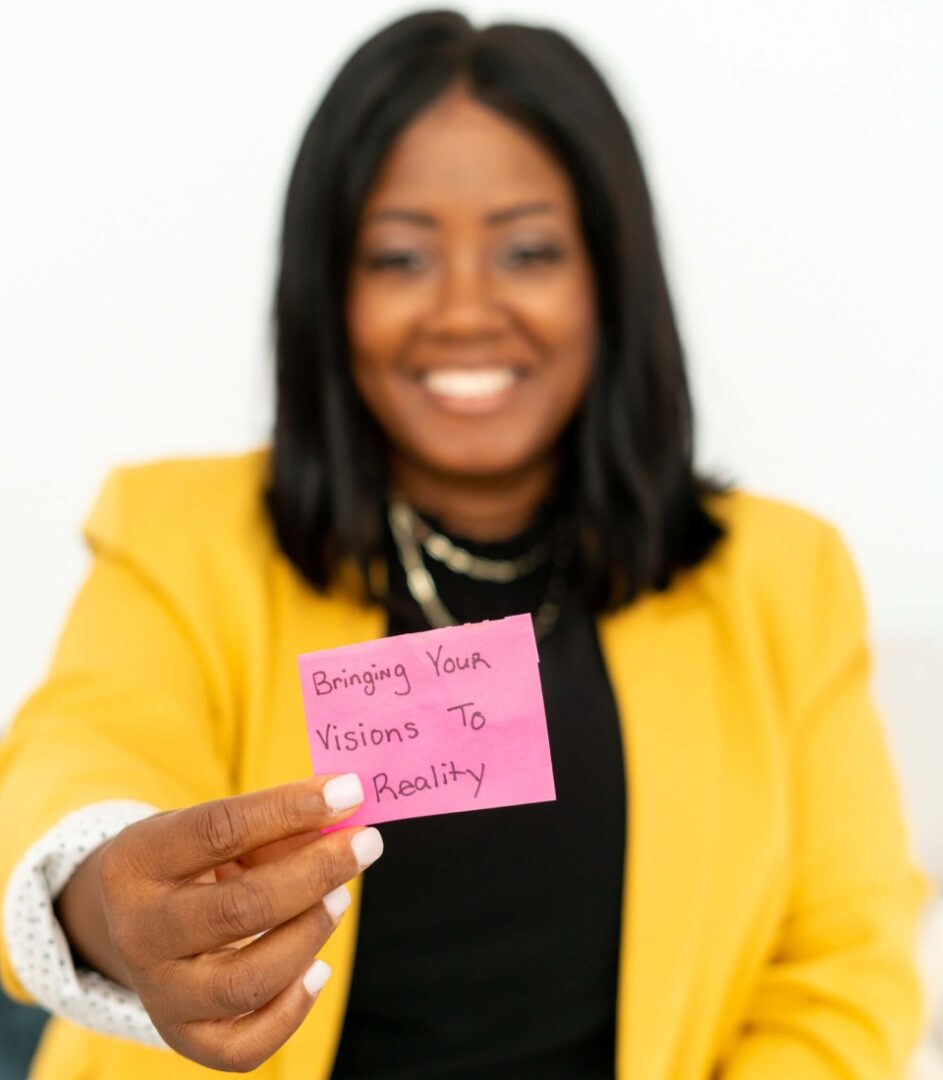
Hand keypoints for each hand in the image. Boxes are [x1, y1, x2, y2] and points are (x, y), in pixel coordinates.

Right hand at [57, 774, 381, 1070]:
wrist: (131, 919)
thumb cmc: (193, 860)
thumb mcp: (215, 827)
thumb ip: (275, 827)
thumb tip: (342, 826)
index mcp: (138, 861)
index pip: (219, 830)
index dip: (290, 808)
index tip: (349, 791)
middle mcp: (139, 931)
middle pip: (239, 909)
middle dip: (316, 873)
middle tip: (366, 844)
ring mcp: (157, 992)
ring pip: (246, 982)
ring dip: (310, 934)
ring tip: (342, 898)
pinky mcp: (184, 1036)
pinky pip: (244, 1047)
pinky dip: (292, 1009)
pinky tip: (318, 968)